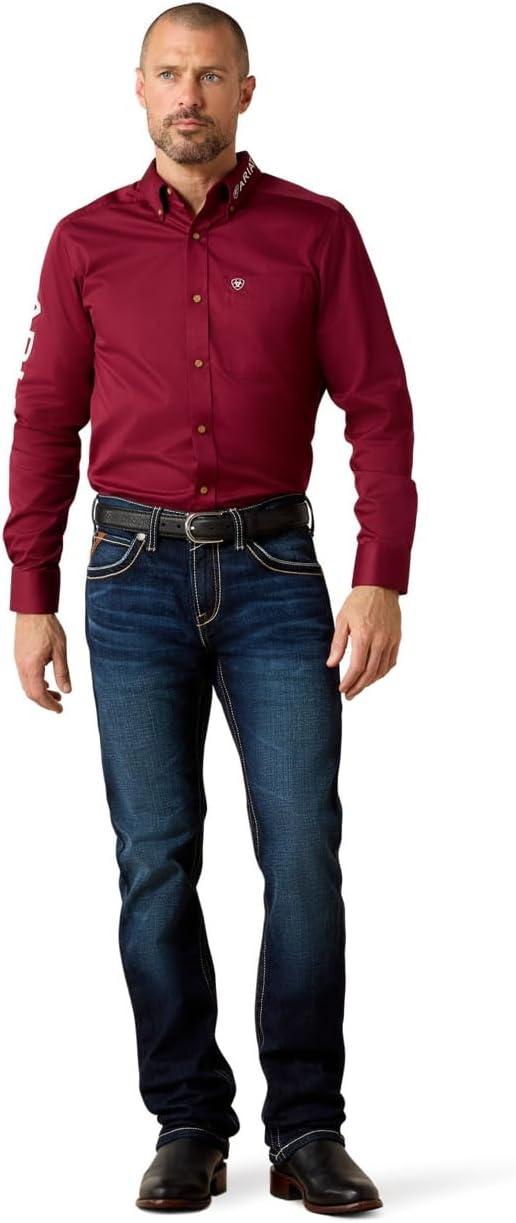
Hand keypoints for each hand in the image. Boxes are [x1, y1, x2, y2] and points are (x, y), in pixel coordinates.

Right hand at [14, 613, 71, 712]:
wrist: (33, 610)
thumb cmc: (47, 627)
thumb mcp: (60, 651)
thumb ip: (62, 672)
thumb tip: (67, 690)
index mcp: (32, 667)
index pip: (39, 694)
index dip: (49, 704)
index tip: (59, 709)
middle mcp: (22, 667)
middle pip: (31, 693)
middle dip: (45, 701)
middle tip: (59, 704)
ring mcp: (18, 662)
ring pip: (27, 685)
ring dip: (41, 692)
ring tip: (56, 694)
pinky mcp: (19, 657)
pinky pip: (25, 677)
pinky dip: (35, 684)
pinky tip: (46, 682)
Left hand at [326, 585, 400, 699]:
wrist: (380, 587)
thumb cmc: (358, 602)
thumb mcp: (342, 620)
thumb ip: (338, 644)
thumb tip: (331, 664)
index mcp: (364, 636)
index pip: (357, 667)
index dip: (349, 682)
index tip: (342, 689)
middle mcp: (380, 640)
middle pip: (370, 673)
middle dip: (358, 687)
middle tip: (349, 695)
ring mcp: (390, 640)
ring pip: (382, 670)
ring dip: (370, 682)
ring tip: (359, 687)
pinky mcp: (397, 639)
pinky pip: (391, 662)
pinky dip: (382, 672)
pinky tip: (373, 676)